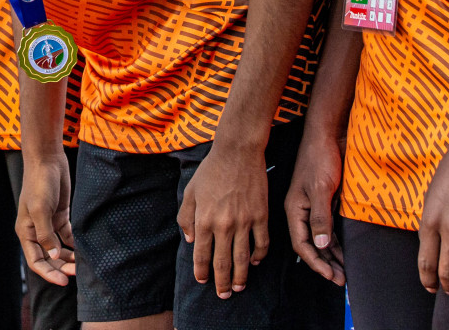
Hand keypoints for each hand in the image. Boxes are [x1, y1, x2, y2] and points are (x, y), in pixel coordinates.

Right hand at [17, 151, 75, 284]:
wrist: (48, 160)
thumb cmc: (39, 183)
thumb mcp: (40, 209)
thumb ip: (46, 234)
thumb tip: (53, 255)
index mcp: (26, 232)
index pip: (36, 261)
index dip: (49, 273)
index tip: (64, 281)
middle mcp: (36, 231)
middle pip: (49, 257)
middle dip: (61, 267)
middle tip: (78, 274)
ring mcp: (49, 224)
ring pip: (59, 249)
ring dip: (69, 258)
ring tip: (82, 265)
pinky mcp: (60, 216)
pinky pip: (67, 236)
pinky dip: (74, 245)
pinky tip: (84, 250)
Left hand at [179, 140, 269, 297]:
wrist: (237, 152)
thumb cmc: (211, 170)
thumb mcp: (190, 192)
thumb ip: (186, 218)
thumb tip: (191, 241)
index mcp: (204, 220)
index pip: (202, 255)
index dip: (201, 271)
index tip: (202, 281)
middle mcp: (224, 225)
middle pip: (222, 262)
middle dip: (222, 283)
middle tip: (224, 295)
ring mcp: (244, 222)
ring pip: (243, 258)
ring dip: (241, 276)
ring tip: (239, 287)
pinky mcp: (261, 216)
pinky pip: (262, 243)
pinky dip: (259, 256)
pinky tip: (255, 262)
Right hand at [285, 129, 344, 284]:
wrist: (327, 135)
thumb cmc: (320, 159)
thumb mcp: (321, 189)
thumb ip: (320, 218)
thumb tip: (321, 246)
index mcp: (295, 209)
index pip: (302, 245)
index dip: (316, 262)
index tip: (331, 276)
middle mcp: (302, 211)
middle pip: (311, 245)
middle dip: (325, 264)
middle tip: (342, 280)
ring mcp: (313, 207)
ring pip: (321, 239)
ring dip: (332, 256)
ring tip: (345, 272)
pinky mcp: (325, 202)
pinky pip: (329, 228)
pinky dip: (337, 242)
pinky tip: (346, 252)